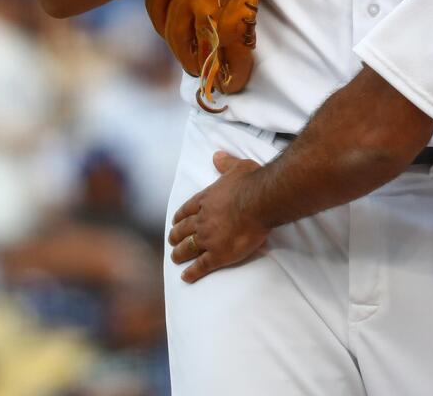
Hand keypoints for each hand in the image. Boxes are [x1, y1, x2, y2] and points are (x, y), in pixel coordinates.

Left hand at [168, 150, 269, 282]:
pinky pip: (201, 266)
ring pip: (187, 249)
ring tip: (175, 257)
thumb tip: (217, 155)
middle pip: (183, 231)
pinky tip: (186, 277)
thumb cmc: (252, 182)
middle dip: (175, 237)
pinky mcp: (218, 255)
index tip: (175, 222)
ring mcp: (208, 239)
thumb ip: (225, 163)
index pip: (186, 210)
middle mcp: (202, 221)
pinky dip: (192, 273)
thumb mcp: (237, 167)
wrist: (261, 201)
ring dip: (179, 254)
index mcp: (205, 201)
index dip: (179, 218)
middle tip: (172, 241)